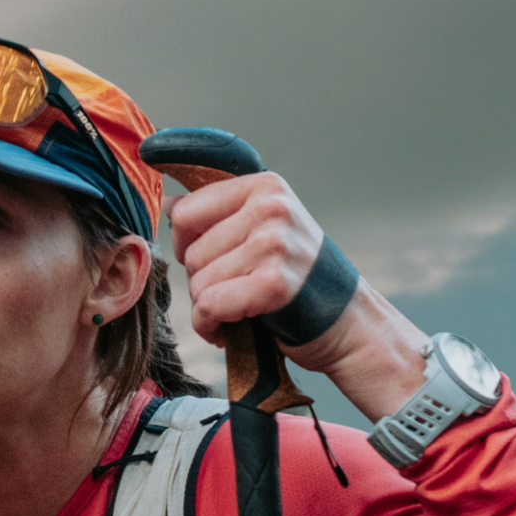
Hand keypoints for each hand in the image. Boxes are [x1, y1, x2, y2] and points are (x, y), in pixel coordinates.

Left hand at [166, 171, 327, 340]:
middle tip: (236, 290)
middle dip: (203, 282)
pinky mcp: (274, 283)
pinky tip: (233, 328)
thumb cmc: (298, 278)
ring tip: (240, 309)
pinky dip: (211, 327)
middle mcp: (271, 208)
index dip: (187, 244)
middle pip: (191, 253)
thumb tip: (168, 203)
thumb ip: (217, 214)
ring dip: (209, 308)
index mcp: (265, 187)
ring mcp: (274, 243)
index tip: (212, 259)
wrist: (347, 323)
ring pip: (198, 282)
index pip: (186, 211)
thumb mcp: (262, 230)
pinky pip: (210, 306)